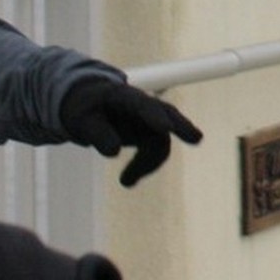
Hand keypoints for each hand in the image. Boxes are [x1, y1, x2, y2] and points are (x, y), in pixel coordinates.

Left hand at [59, 78, 203, 187]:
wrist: (93, 105)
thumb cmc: (87, 109)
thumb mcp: (82, 121)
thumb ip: (97, 133)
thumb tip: (113, 152)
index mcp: (124, 96)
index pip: (142, 104)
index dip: (154, 116)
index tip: (164, 128)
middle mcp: (144, 106)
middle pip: (168, 115)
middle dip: (182, 127)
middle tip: (197, 139)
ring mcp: (152, 119)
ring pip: (161, 141)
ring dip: (147, 164)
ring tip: (124, 182)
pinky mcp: (153, 134)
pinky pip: (157, 151)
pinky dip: (146, 166)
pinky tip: (127, 181)